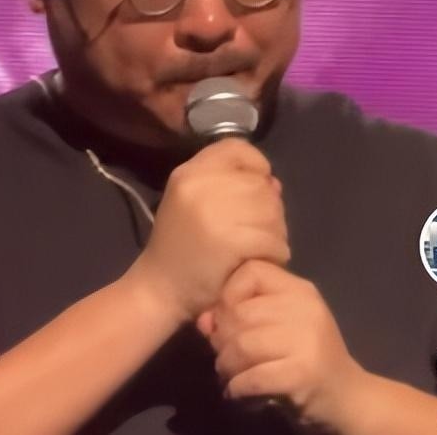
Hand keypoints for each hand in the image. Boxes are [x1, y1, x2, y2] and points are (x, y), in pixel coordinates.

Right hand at [126, 139, 288, 323]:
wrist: (159, 289)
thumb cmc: (180, 246)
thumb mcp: (194, 202)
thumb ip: (231, 185)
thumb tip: (274, 185)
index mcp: (188, 172)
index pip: (236, 148)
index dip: (256, 163)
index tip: (258, 185)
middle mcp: (199, 185)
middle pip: (259, 182)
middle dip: (270, 206)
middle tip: (261, 228)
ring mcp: (213, 212)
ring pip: (270, 209)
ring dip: (276, 230)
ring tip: (263, 244)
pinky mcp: (229, 241)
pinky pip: (271, 238)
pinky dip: (276, 251)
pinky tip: (264, 259)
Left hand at [197, 260, 366, 429]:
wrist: (349, 397)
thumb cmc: (305, 356)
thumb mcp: (278, 326)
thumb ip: (241, 316)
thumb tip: (203, 321)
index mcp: (299, 289)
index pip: (251, 271)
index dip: (228, 293)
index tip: (226, 319)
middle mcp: (305, 308)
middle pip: (240, 312)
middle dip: (221, 338)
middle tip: (223, 356)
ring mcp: (307, 340)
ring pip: (241, 345)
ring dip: (225, 365)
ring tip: (229, 375)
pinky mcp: (302, 374)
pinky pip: (251, 377)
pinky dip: (236, 388)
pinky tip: (238, 392)